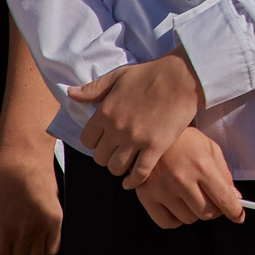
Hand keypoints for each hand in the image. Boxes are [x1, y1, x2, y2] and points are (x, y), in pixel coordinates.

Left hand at [67, 51, 204, 185]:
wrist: (183, 76)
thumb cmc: (152, 74)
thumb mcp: (119, 76)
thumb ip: (93, 88)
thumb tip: (70, 93)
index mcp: (105, 112)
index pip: (87, 140)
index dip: (95, 141)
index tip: (105, 140)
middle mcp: (117, 128)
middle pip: (100, 157)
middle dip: (106, 155)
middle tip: (117, 151)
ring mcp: (136, 139)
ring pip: (116, 168)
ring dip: (120, 167)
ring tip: (126, 162)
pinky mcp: (155, 147)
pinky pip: (139, 173)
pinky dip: (134, 180)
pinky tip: (133, 181)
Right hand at [130, 127, 242, 229]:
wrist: (151, 133)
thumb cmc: (183, 140)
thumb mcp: (209, 149)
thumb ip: (224, 174)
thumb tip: (234, 197)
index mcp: (201, 165)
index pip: (223, 197)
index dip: (234, 211)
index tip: (238, 216)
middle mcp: (182, 179)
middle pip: (207, 212)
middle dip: (214, 209)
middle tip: (212, 200)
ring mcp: (162, 190)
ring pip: (188, 219)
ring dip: (194, 212)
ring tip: (190, 195)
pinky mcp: (146, 197)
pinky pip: (167, 223)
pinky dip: (176, 219)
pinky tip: (177, 204)